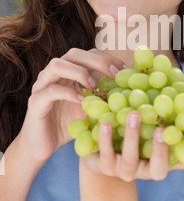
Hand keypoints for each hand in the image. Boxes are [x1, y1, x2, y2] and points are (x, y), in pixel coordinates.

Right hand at [18, 48, 124, 162]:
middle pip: (73, 53)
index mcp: (68, 72)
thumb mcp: (90, 110)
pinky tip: (82, 102)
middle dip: (97, 61)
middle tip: (114, 74)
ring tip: (94, 85)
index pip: (88, 54)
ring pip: (57, 65)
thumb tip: (130, 94)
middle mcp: (53, 74)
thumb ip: (104, 99)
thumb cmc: (67, 125)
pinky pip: (50, 91)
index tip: (125, 70)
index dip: (107, 58)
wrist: (42, 146)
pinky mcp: (35, 101)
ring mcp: (42, 85)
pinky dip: (68, 93)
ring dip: (79, 72)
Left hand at [83, 110, 183, 180]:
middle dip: (160, 150)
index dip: (183, 153)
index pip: (176, 163)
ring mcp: (122, 170)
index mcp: (157, 166)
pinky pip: (106, 153)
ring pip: (130, 158)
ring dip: (133, 136)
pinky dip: (106, 138)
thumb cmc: (135, 145)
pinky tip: (106, 122)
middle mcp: (143, 172)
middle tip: (161, 128)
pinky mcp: (102, 165)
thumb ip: (175, 134)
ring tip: (134, 114)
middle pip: (156, 168)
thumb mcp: (153, 140)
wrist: (101, 160)